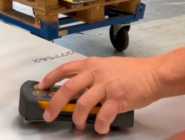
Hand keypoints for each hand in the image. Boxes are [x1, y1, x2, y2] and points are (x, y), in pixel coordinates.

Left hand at [37, 56, 161, 134]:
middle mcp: (95, 74)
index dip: (50, 78)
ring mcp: (106, 86)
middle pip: (68, 89)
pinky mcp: (118, 100)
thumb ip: (89, 74)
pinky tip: (100, 129)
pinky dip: (99, 125)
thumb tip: (74, 89)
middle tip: (49, 115)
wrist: (151, 74)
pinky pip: (103, 116)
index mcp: (90, 64)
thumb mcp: (104, 65)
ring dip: (77, 118)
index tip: (41, 88)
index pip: (64, 69)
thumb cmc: (128, 71)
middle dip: (55, 104)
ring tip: (78, 126)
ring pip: (83, 104)